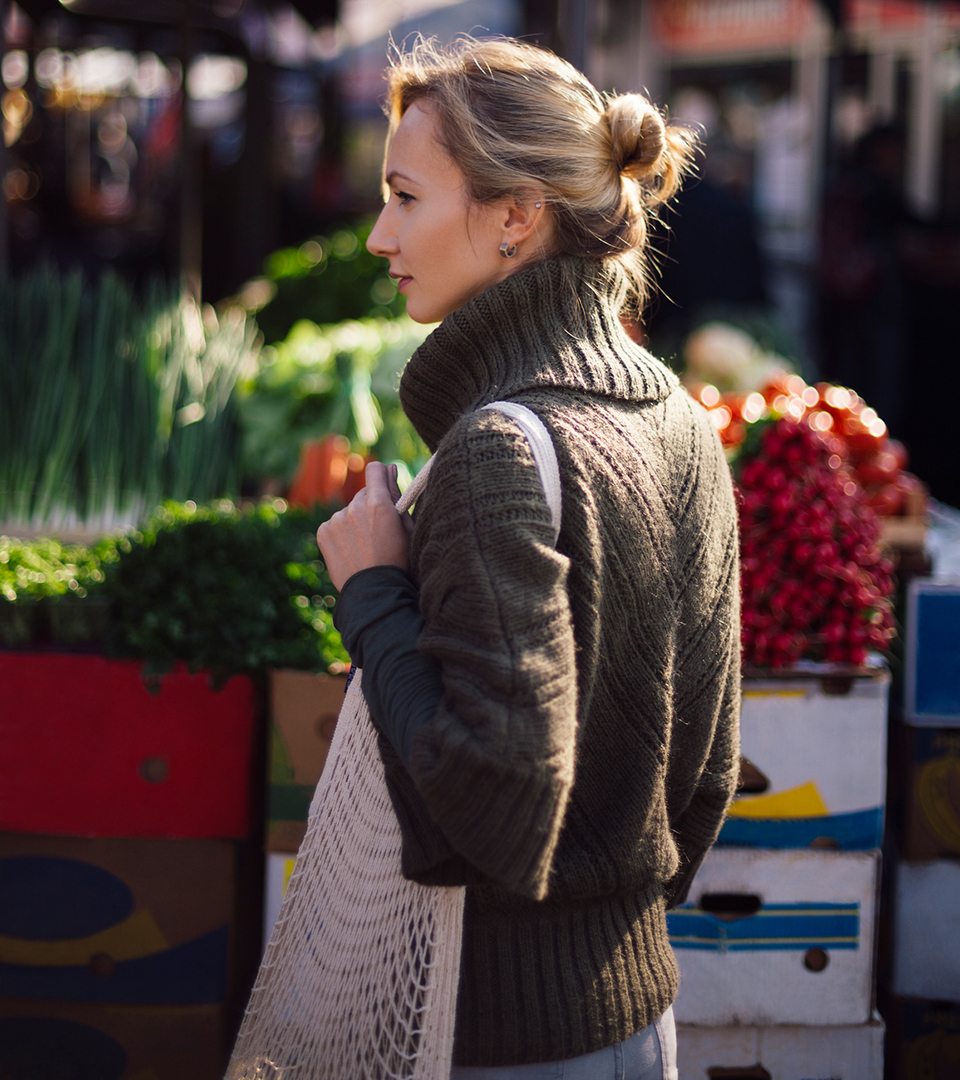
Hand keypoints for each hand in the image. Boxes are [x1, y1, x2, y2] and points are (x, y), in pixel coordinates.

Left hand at [316, 462, 413, 590]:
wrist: (374, 593)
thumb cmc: (398, 561)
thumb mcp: (406, 527)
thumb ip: (397, 495)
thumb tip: (391, 468)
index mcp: (378, 503)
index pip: (375, 470)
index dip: (381, 476)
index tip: (384, 486)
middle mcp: (354, 507)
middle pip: (363, 494)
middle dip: (370, 506)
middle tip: (378, 533)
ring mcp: (336, 520)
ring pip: (349, 511)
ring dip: (355, 522)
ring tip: (365, 547)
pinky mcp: (323, 532)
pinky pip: (334, 524)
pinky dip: (341, 534)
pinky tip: (351, 551)